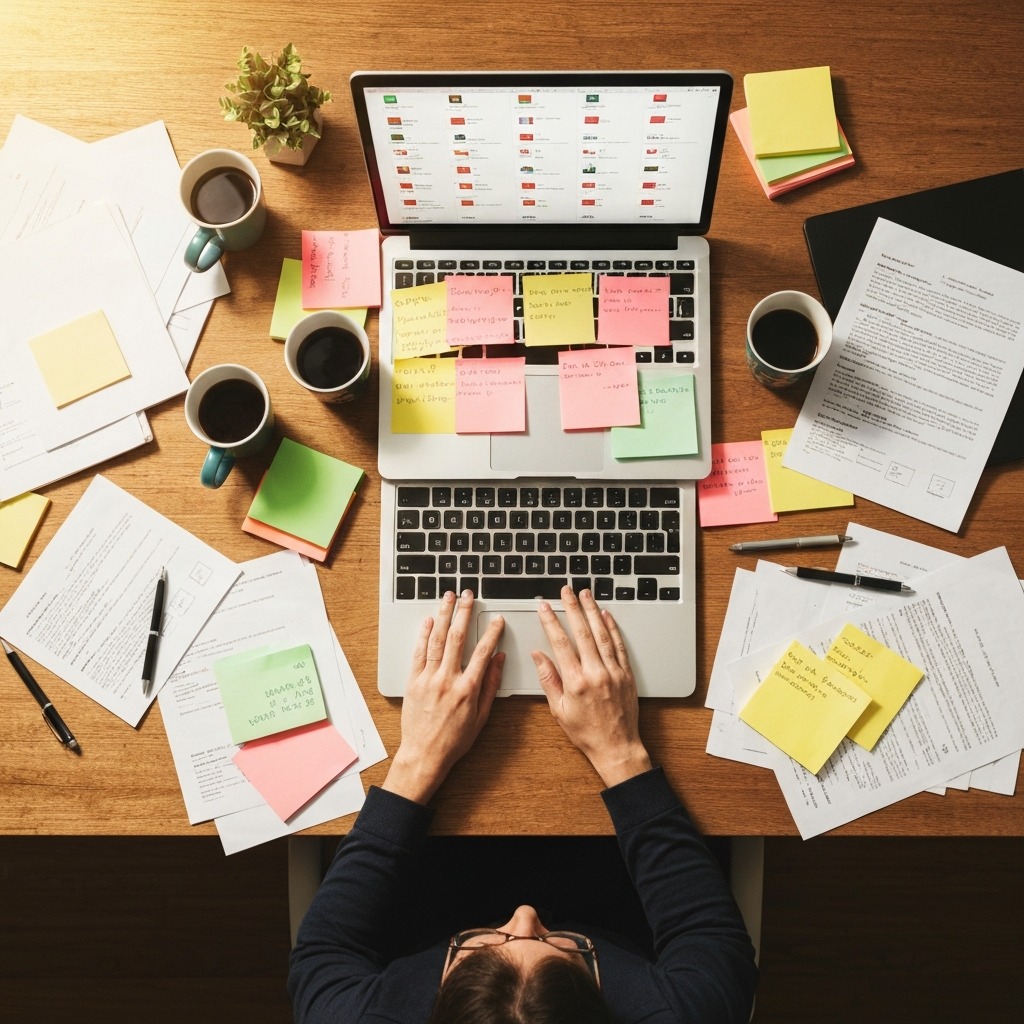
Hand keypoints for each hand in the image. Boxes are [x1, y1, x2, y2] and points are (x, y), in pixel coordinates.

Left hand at [382, 590, 504, 803]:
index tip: (497, 620)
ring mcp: (428, 679)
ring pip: (436, 639)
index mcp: (468, 689)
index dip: (492, 632)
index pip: (483, 652)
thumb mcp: (482, 716)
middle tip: (469, 595)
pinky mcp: (413, 681)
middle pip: (457, 637)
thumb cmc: (454, 740)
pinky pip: (418, 652)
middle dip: (464, 612)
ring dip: (444, 614)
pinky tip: (429, 620)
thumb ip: (491, 685)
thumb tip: (498, 660)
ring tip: (448, 597)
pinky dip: (423, 634)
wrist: (424, 754)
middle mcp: (447, 680)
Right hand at [532, 587, 651, 787]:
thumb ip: (549, 679)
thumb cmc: (586, 732)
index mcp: (576, 682)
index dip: (551, 621)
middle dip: (572, 608)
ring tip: (585, 595)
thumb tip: (539, 656)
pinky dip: (613, 628)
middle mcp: (596, 673)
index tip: (544, 607)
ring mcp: (614, 672)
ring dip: (592, 611)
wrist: (617, 747)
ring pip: (602, 634)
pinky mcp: (626, 674)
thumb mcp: (558, 710)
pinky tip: (607, 615)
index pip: (560, 643)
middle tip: (565, 591)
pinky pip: (618, 645)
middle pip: (582, 632)